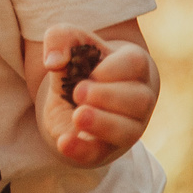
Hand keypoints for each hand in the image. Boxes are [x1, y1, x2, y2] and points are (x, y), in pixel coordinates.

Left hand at [35, 25, 155, 167]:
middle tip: (78, 92)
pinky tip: (64, 142)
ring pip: (128, 132)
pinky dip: (82, 150)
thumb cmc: (83, 62)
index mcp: (134, 66)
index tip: (91, 72)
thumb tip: (53, 61)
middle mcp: (138, 98)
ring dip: (103, 124)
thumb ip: (60, 39)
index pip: (135, 64)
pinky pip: (99, 153)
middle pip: (139, 100)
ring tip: (77, 115)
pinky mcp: (104, 148)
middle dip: (108, 96)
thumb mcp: (70, 41)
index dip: (112, 69)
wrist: (76, 95)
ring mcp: (126, 126)